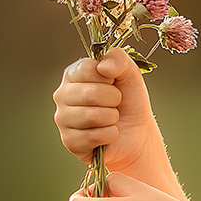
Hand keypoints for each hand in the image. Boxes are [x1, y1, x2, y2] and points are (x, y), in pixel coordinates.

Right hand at [52, 47, 161, 179]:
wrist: (138, 131)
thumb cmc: (129, 99)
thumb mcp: (130, 73)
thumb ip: (118, 59)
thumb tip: (103, 67)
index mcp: (73, 74)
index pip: (87, 69)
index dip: (108, 77)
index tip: (113, 83)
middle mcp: (62, 95)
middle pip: (90, 94)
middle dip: (113, 99)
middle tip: (116, 103)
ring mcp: (63, 119)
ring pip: (93, 116)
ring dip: (112, 118)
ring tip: (112, 118)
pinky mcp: (70, 142)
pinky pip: (95, 137)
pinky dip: (110, 135)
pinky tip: (107, 134)